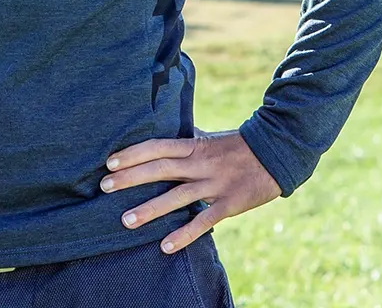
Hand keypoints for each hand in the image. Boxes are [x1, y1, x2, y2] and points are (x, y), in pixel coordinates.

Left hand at [101, 130, 281, 252]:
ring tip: (126, 221)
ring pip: (177, 197)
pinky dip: (184, 233)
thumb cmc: (239, 146)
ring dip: (150, 209)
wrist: (277, 152)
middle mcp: (201, 163)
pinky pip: (204, 220)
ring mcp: (215, 184)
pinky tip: (165, 246)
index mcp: (195, 146)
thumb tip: (166, 135)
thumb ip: (189, 141)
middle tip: (104, 187)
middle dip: (131, 178)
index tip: (109, 162)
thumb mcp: (211, 138)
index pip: (157, 146)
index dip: (133, 154)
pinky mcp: (230, 203)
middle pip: (160, 169)